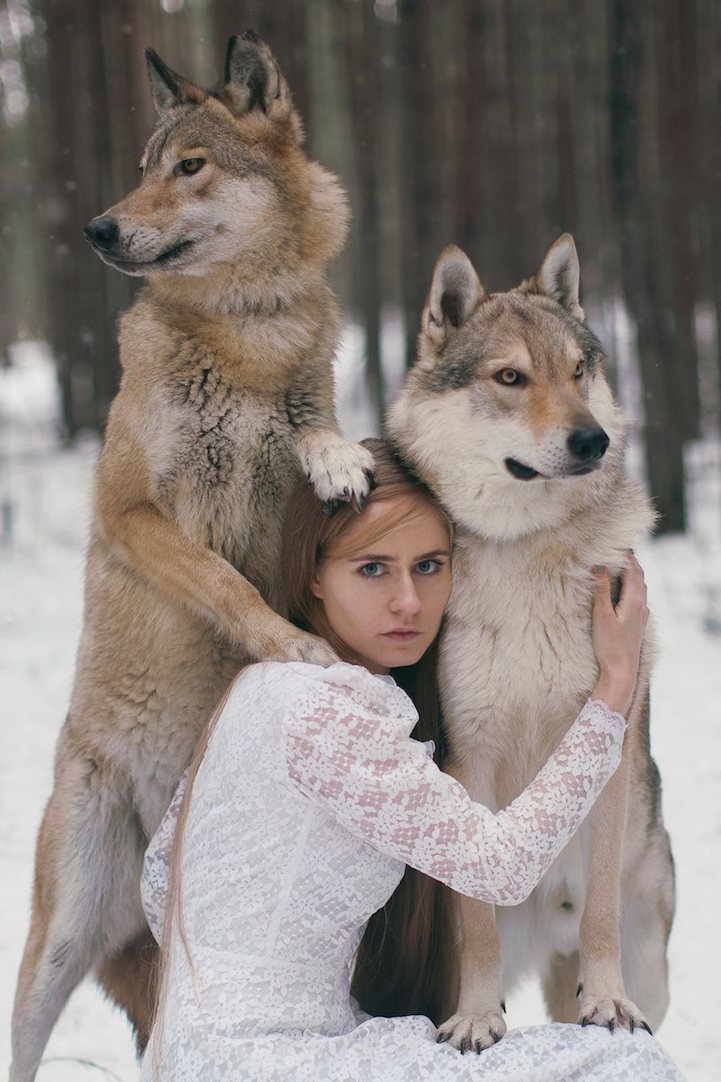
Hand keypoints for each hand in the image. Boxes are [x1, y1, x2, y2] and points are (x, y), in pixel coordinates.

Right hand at [590, 554, 648, 714]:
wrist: (621, 673)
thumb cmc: (610, 646)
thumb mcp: (601, 615)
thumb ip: (600, 590)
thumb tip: (599, 566)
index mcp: (635, 601)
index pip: (633, 570)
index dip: (626, 555)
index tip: (615, 543)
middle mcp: (642, 606)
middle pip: (638, 577)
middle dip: (629, 563)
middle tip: (615, 551)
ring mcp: (641, 616)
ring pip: (639, 588)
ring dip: (630, 575)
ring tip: (617, 567)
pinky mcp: (637, 625)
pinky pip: (637, 598)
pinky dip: (630, 588)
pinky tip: (621, 592)